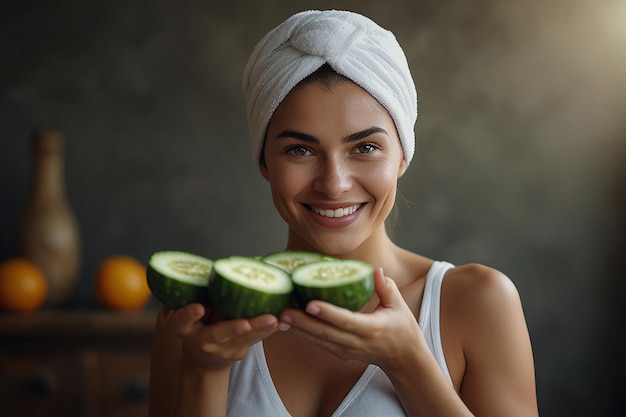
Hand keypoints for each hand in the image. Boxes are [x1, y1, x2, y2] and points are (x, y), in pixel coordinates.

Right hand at [160, 304, 278, 371]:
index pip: (181, 322)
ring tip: (274, 319)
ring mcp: (222, 350)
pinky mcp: (239, 352)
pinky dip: (268, 330)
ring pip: (241, 340)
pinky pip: (255, 339)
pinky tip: (280, 321)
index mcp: (184, 329)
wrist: (203, 360)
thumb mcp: (185, 313)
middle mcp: (202, 342)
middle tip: (247, 323)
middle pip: (217, 336)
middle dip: (233, 329)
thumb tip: (209, 267)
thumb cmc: (196, 324)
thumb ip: (193, 295)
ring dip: (259, 329)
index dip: (188, 315)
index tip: (199, 308)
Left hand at [278, 268, 424, 371]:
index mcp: (371, 329)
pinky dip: (302, 334)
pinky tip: (287, 325)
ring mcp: (346, 350)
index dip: (327, 313)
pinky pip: (318, 343)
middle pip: (325, 333)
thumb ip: (385, 287)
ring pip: (318, 341)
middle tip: (282, 310)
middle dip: (301, 322)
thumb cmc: (402, 328)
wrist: (403, 359)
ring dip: (297, 330)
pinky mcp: (339, 353)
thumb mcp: (398, 306)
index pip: (345, 321)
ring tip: (278, 317)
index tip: (309, 302)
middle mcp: (355, 343)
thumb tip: (374, 269)